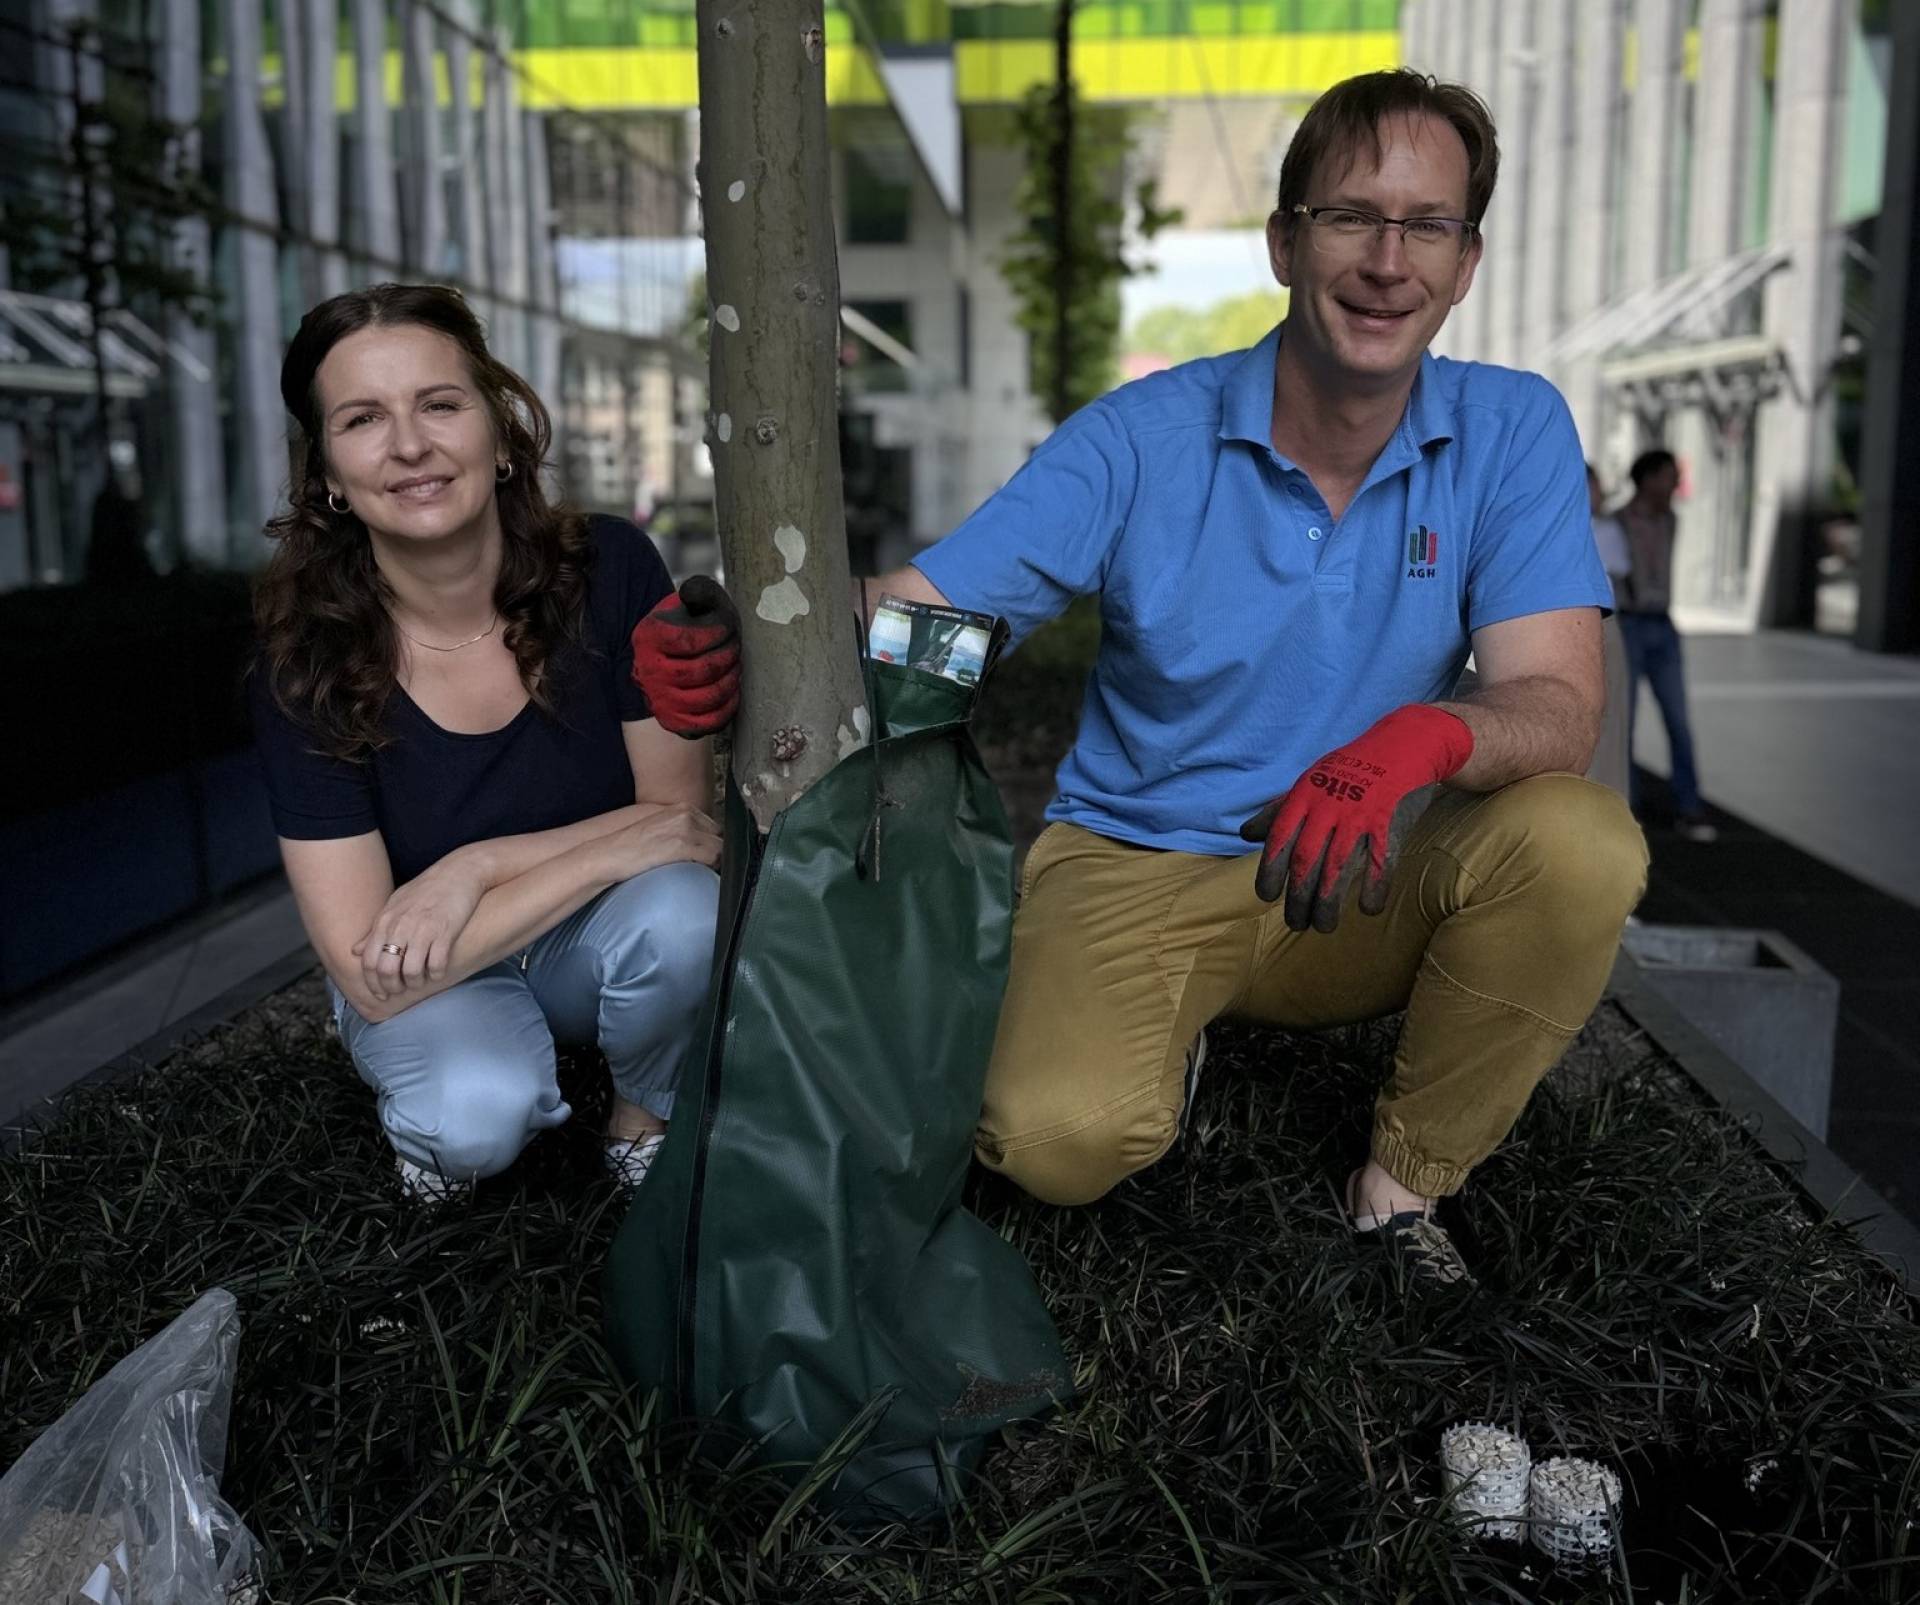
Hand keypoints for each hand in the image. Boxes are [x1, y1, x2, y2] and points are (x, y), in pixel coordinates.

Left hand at [352, 855, 487, 1001]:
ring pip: (412, 971)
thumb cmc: (426, 889)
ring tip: (419, 983)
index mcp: (385, 921)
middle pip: (387, 970)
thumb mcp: (394, 905)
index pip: (369, 961)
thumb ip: (375, 930)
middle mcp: (401, 926)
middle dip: (391, 988)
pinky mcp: (446, 931)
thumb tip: (355, 951)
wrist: (458, 871)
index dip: (372, 983)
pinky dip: (436, 974)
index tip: (379, 993)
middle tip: (398, 991)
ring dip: (414, 983)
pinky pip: (437, 964)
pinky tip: (438, 972)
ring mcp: (423, 929)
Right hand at [599, 804, 723, 879]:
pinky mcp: (683, 844)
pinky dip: (709, 867)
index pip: (714, 827)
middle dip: (715, 851)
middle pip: (720, 836)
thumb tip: (700, 844)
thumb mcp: (661, 828)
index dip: (711, 844)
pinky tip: (695, 872)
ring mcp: (686, 828)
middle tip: (701, 865)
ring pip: (720, 848)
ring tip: (697, 870)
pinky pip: (713, 858)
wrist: (610, 854)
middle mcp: (687, 814)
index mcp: (682, 808)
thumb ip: (681, 829)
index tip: (704, 856)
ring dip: (713, 862)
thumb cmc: (631, 847)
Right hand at [630, 575, 740, 736]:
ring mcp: (659, 700)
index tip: (729, 627)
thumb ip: (699, 590)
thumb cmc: (691, 625)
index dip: (716, 634)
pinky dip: (728, 707)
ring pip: (706, 698)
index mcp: (647, 637)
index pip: (686, 641)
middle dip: (727, 657)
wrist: (673, 657)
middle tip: (736, 647)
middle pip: (700, 671)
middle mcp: (647, 672)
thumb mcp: (694, 601)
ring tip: (735, 667)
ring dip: (731, 681)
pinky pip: (707, 722)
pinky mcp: (674, 722)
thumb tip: (691, 594)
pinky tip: (732, 690)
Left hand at [1237, 704, 1473, 932]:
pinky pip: (1380, 864)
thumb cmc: (1351, 769)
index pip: (1280, 838)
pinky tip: (1367, 909)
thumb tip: (1246, 835)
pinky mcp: (1389, 824)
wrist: (1404, 746)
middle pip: (1306, 861)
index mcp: (1305, 795)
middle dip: (1297, 898)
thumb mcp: (1310, 781)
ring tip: (1323, 927)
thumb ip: (1278, 811)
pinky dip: (1374, 889)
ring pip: (1338, 868)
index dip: (1270, 870)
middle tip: (1295, 924)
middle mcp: (1328, 807)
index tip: (1266, 896)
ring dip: (1328, 903)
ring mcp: (1360, 816)